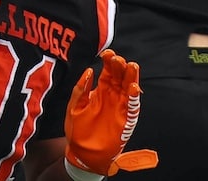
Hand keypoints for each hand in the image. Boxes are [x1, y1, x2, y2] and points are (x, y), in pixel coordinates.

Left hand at [64, 49, 157, 175]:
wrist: (81, 153)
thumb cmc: (76, 130)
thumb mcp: (74, 106)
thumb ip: (80, 89)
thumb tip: (90, 70)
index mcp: (100, 91)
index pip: (107, 72)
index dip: (108, 62)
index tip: (107, 53)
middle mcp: (112, 97)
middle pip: (120, 77)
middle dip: (120, 67)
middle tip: (118, 59)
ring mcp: (119, 107)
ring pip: (128, 88)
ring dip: (131, 78)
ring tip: (131, 66)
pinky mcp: (125, 120)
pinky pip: (131, 107)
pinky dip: (133, 97)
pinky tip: (132, 87)